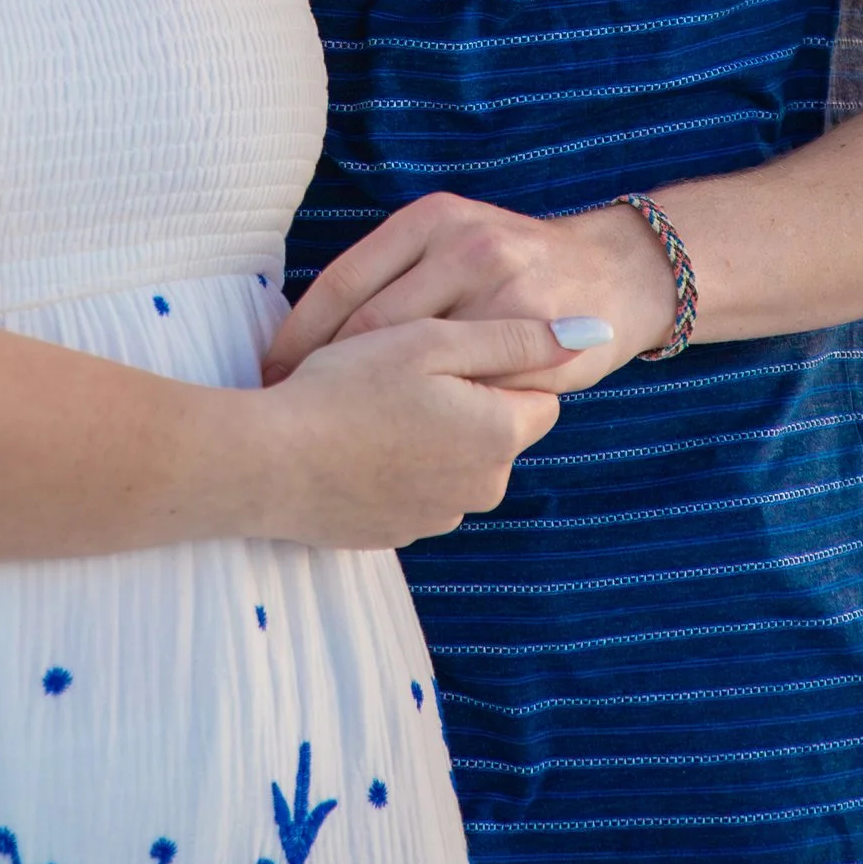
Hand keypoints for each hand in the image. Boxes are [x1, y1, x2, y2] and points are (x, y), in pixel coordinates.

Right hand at [238, 312, 596, 548]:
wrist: (270, 464)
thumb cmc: (349, 389)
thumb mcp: (432, 341)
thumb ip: (515, 337)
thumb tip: (592, 331)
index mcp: (499, 435)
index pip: (538, 389)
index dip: (497, 359)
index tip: (446, 344)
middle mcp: (482, 487)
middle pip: (497, 425)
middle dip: (465, 396)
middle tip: (403, 367)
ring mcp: (438, 516)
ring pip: (457, 456)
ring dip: (431, 430)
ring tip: (371, 401)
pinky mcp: (398, 532)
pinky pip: (418, 485)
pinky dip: (398, 462)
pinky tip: (355, 438)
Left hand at [263, 192, 676, 395]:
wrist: (612, 272)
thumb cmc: (510, 267)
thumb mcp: (451, 240)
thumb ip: (394, 274)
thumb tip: (307, 329)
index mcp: (430, 219)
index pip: (343, 282)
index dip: (298, 335)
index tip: (268, 376)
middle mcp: (463, 246)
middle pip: (369, 324)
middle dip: (323, 373)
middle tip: (287, 413)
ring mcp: (503, 291)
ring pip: (415, 361)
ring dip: (371, 403)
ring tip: (335, 436)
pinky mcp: (536, 340)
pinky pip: (469, 389)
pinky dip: (432, 418)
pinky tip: (404, 443)